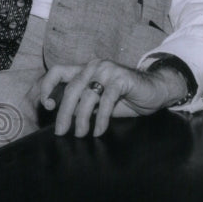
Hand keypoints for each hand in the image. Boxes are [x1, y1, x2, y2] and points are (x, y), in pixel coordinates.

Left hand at [32, 58, 188, 137]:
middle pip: (71, 89)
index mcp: (84, 69)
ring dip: (82, 119)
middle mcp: (93, 66)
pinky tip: (99, 132)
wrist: (156, 90)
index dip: (46, 86)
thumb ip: (81, 104)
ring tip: (81, 135)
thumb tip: (63, 118)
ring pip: (87, 97)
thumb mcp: (98, 101)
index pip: (57, 72)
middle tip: (60, 132)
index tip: (47, 106)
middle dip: (63, 113)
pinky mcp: (121, 79)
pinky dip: (101, 119)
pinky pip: (106, 101)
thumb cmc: (125, 97)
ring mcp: (107, 71)